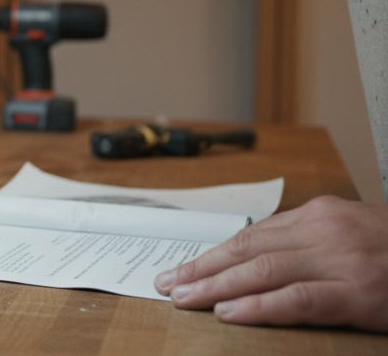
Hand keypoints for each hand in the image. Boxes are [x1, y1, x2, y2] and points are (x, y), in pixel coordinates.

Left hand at [154, 195, 387, 330]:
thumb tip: (255, 260)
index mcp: (322, 215)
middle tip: (168, 284)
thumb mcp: (353, 236)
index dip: (213, 253)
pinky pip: (298, 299)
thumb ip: (309, 243)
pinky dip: (259, 306)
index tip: (182, 267)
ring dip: (217, 286)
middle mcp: (327, 231)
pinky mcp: (359, 293)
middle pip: (249, 250)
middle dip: (203, 268)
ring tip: (184, 298)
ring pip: (263, 270)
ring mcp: (343, 261)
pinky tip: (229, 313)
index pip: (253, 235)